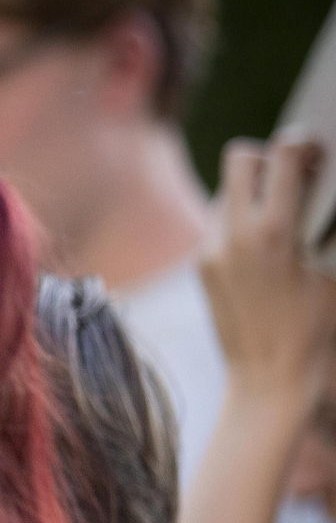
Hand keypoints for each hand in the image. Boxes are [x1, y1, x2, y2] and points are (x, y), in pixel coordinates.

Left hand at [201, 133, 335, 413]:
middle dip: (269, 159)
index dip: (305, 143)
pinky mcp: (201, 267)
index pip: (282, 156)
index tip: (319, 153)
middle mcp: (233, 236)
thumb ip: (328, 223)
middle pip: (239, 159)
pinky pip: (217, 224)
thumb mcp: (335, 271)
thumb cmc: (315, 328)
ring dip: (252, 192)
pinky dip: (239, 221)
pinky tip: (263, 246)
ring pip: (224, 191)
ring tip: (282, 215)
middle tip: (296, 177)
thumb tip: (324, 192)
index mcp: (274, 232)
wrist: (269, 379)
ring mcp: (211, 251)